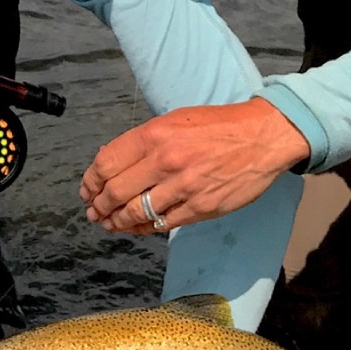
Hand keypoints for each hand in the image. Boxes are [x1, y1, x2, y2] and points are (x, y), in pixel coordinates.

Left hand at [80, 100, 308, 234]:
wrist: (262, 137)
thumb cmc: (218, 126)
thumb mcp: (175, 120)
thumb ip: (144, 141)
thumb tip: (113, 162)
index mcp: (156, 134)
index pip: (107, 162)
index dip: (91, 181)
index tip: (87, 189)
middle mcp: (165, 160)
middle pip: (116, 191)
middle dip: (99, 205)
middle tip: (94, 211)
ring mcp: (184, 187)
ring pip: (136, 213)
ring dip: (117, 222)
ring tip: (109, 224)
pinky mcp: (201, 208)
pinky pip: (163, 224)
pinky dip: (144, 229)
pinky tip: (136, 229)